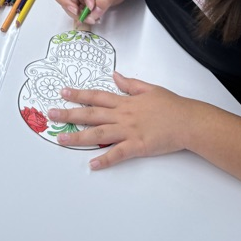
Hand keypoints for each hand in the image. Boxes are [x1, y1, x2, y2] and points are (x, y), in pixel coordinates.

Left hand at [47, 73, 193, 168]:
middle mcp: (123, 115)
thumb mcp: (149, 88)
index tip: (63, 92)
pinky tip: (92, 164)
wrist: (188, 121)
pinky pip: (118, 154)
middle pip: (91, 114)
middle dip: (70, 113)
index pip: (97, 96)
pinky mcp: (138, 146)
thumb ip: (130, 84)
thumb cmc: (172, 105)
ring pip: (99, 134)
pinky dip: (105, 159)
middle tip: (51, 114)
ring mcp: (129, 131)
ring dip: (79, 137)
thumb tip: (115, 75)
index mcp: (125, 101)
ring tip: (61, 139)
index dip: (79, 94)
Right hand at [50, 0, 134, 22]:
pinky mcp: (81, 1)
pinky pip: (75, 11)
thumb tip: (94, 13)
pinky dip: (82, 17)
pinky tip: (94, 18)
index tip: (93, 4)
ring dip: (76, 14)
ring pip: (66, 5)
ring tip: (92, 19)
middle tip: (79, 13)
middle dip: (67, 5)